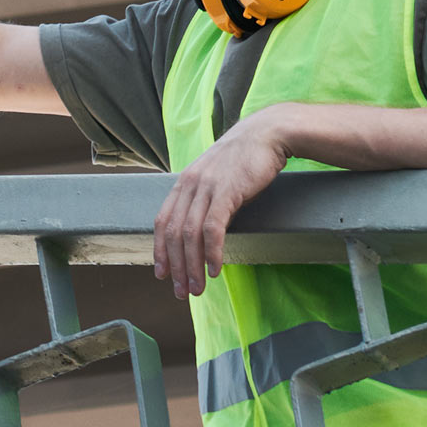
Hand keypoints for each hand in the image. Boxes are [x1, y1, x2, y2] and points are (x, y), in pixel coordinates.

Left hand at [153, 107, 294, 298]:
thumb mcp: (215, 178)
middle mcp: (189, 184)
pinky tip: (215, 269)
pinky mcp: (226, 191)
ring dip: (192, 266)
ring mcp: (206, 187)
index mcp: (183, 182)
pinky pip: (213, 228)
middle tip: (181, 292)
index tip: (162, 274)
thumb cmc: (244, 159)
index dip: (160, 250)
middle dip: (176, 267)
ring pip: (190, 235)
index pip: (162, 222)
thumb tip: (201, 231)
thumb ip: (203, 199)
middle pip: (174, 233)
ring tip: (197, 288)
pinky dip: (212, 252)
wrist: (267, 134)